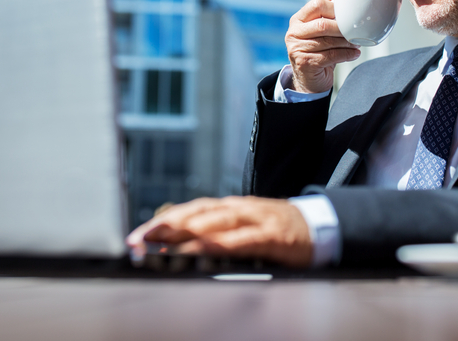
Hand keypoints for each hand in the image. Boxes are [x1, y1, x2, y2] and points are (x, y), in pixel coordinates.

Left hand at [125, 196, 313, 268]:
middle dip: (164, 225)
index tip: (136, 235)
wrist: (320, 226)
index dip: (162, 220)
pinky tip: (201, 250)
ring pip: (215, 222)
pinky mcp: (272, 236)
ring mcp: (255, 219)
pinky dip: (219, 244)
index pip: (189, 210)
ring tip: (161, 244)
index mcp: (229, 208)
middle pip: (195, 212)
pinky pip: (241, 240)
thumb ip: (219, 235)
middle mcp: (238, 208)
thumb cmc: (279, 231)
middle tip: (138, 240)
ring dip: (185, 232)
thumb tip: (181, 249)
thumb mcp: (245, 229)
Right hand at [286, 0, 360, 93]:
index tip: (348, 15)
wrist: (308, 79)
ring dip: (347, 43)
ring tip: (357, 43)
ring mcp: (296, 49)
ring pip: (328, 41)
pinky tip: (354, 53)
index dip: (335, 8)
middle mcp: (293, 33)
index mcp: (297, 20)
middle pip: (322, 24)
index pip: (316, 5)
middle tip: (356, 31)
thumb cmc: (317, 51)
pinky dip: (346, 54)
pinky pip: (330, 56)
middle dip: (343, 28)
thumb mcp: (319, 31)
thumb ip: (326, 14)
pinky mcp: (304, 63)